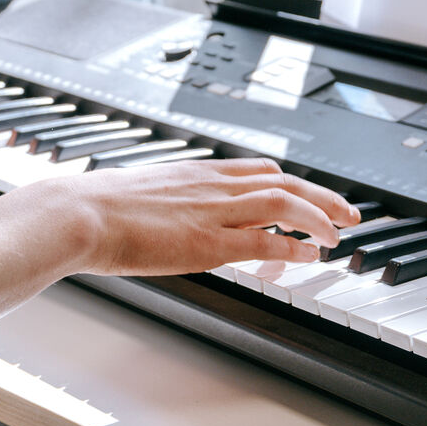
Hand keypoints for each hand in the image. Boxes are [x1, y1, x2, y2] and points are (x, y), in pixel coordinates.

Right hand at [2, 156, 364, 277]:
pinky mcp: (206, 242)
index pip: (259, 170)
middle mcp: (211, 185)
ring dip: (318, 217)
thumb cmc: (96, 207)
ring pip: (283, 202)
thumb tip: (172, 214)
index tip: (311, 196)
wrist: (78, 213)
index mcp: (196, 172)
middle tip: (348, 213)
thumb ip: (168, 201)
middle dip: (321, 196)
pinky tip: (307, 255)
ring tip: (337, 236)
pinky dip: (292, 246)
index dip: (293, 183)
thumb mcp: (141, 193)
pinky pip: (263, 240)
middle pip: (283, 180)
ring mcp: (211, 212)